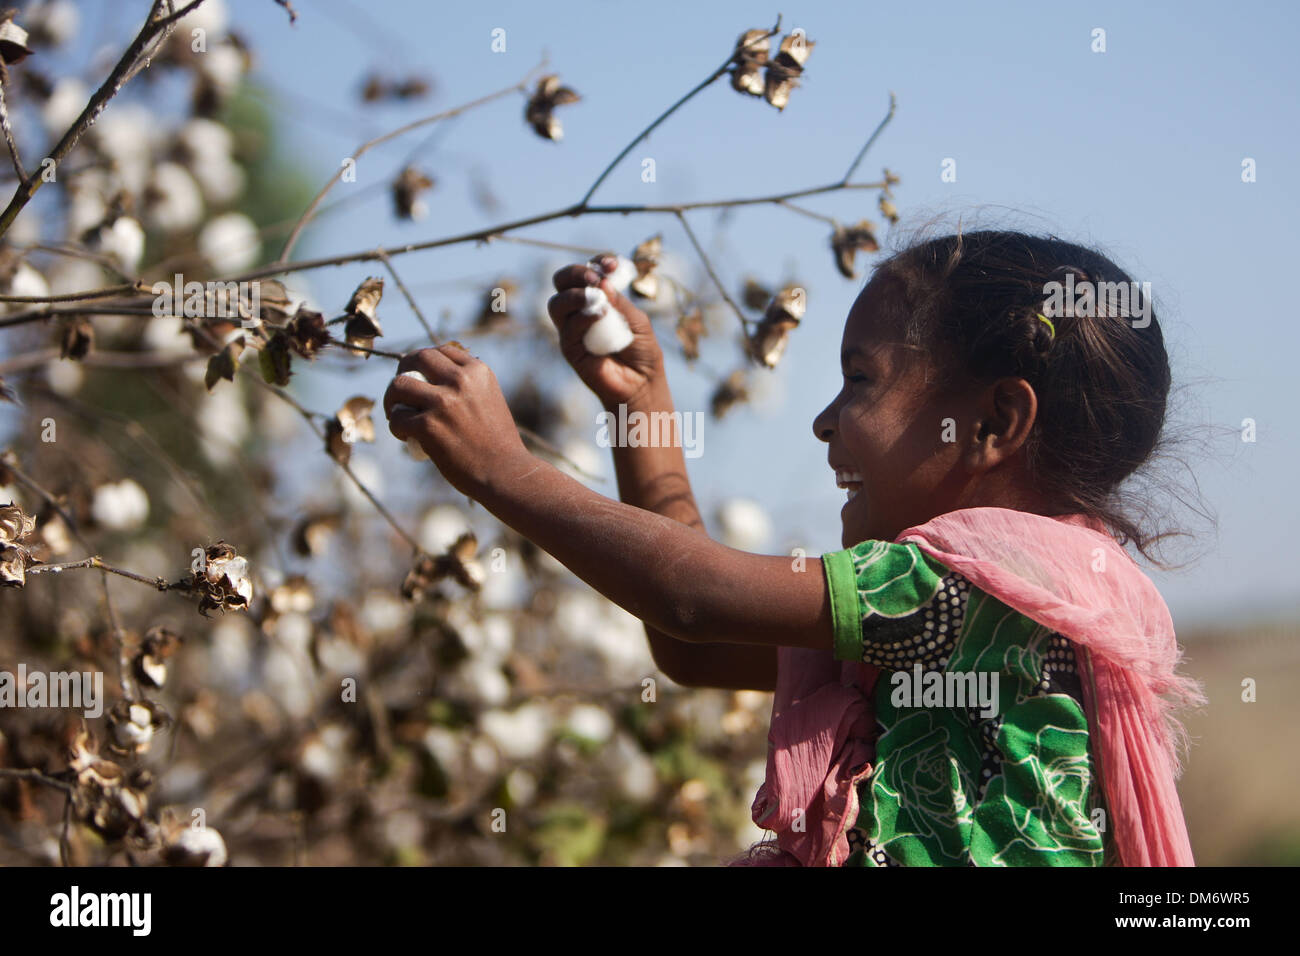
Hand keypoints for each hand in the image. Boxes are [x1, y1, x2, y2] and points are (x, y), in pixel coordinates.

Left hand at [382, 343, 531, 497]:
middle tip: (401, 390)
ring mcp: (443, 402)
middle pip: (417, 358)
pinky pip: (397, 417)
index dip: (424, 361)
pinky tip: (405, 435)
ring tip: (396, 413)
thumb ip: (469, 384)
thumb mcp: (490, 399)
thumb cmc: (498, 442)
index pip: (441, 351)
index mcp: (478, 371)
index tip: (419, 375)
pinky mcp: (429, 426)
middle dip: (403, 370)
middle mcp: (461, 380)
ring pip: (399, 385)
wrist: (505, 472)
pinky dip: (396, 426)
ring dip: (392, 398)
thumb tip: (436, 376)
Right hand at [547, 256, 664, 407]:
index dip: (596, 263)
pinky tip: (601, 316)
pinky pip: (568, 328)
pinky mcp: (570, 349)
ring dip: (574, 294)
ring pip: (556, 303)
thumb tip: (601, 282)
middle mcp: (579, 311)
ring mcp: (572, 330)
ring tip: (594, 295)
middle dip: (575, 273)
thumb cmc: (641, 351)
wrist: (642, 384)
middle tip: (595, 278)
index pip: (587, 272)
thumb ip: (620, 302)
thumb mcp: (637, 320)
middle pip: (561, 282)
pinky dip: (584, 317)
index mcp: (597, 299)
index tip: (612, 264)